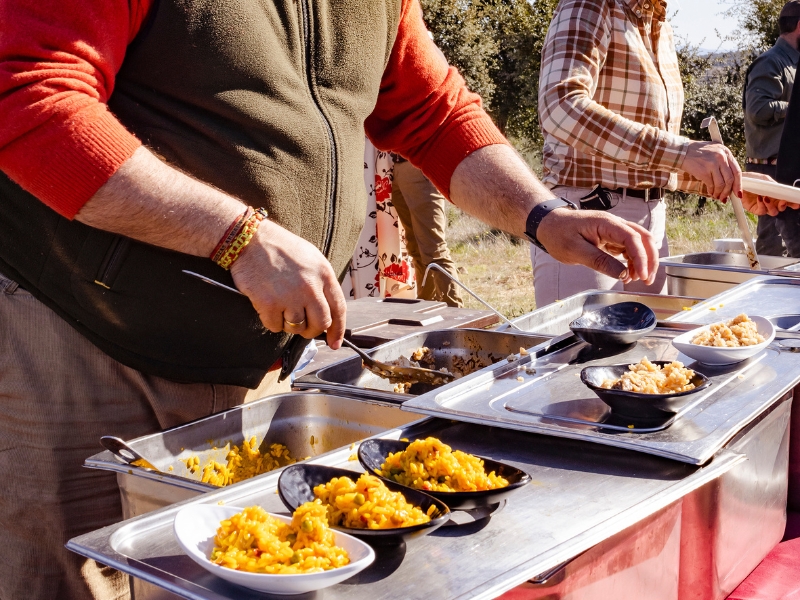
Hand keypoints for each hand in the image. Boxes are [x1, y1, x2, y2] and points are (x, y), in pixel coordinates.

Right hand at [230, 221, 346, 348]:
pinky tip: (269, 306)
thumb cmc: (280, 248)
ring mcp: (289, 296)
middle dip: (313, 330)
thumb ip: (321, 283)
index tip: (334, 342)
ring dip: (290, 324)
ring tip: (283, 309)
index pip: (339, 309)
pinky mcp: (268, 303)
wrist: (249, 239)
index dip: (338, 330)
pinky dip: (272, 321)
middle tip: (305, 328)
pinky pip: (276, 326)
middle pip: (320, 324)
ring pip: (297, 328)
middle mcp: (310, 287)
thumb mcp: (311, 258)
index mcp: (324, 274)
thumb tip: (328, 310)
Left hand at [536, 208, 658, 283]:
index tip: (642, 276)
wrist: (548, 224)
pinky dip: (632, 261)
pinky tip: (628, 273)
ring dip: (643, 261)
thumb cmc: (558, 234)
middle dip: (650, 259)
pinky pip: (628, 248)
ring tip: (636, 279)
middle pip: (643, 238)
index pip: (633, 238)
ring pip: (639, 243)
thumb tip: (622, 273)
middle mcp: (614, 224)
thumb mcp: (575, 251)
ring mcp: (614, 230)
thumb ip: (599, 261)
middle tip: (648, 280)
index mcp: (606, 223)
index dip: (641, 258)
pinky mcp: (611, 238)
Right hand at [680, 141, 741, 201]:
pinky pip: (711, 185)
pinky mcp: (704, 171)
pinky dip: (711, 191)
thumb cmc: (697, 152)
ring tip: (717, 196)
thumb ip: (723, 161)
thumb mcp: (714, 151)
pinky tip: (710, 193)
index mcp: (726, 152)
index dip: (738, 184)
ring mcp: (712, 164)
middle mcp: (721, 157)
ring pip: (721, 184)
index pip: (737, 170)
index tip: (738, 192)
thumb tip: (730, 180)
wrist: (681, 151)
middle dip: (728, 191)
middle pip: (730, 179)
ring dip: (719, 193)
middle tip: (725, 197)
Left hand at [741, 172, 799, 215]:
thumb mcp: (764, 179)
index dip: (792, 203)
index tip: (796, 204)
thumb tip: (779, 188)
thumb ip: (772, 184)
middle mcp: (771, 202)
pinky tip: (760, 198)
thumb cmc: (752, 180)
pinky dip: (762, 204)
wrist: (739, 182)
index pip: (786, 200)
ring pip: (772, 212)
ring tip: (767, 198)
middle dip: (783, 206)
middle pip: (780, 208)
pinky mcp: (754, 209)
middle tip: (782, 201)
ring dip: (771, 206)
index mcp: (776, 195)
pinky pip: (761, 211)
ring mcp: (763, 207)